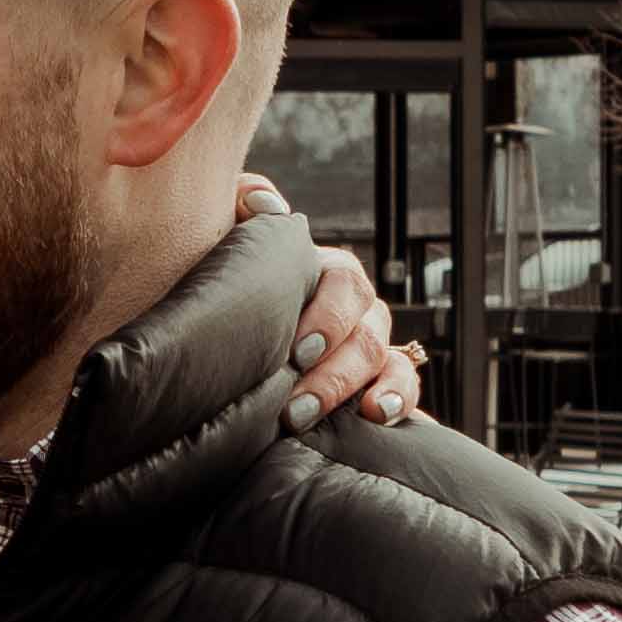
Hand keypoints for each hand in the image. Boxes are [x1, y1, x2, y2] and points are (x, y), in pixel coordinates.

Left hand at [235, 172, 426, 431]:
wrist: (218, 348)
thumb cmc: (228, 289)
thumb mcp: (228, 239)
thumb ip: (244, 205)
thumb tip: (267, 204)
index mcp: (324, 273)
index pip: (345, 283)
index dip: (328, 317)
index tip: (296, 353)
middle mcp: (354, 307)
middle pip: (368, 328)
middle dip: (334, 369)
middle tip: (295, 402)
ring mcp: (368, 345)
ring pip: (385, 359)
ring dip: (349, 390)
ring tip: (308, 416)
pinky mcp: (375, 382)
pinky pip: (404, 386)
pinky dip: (397, 399)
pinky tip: (376, 415)